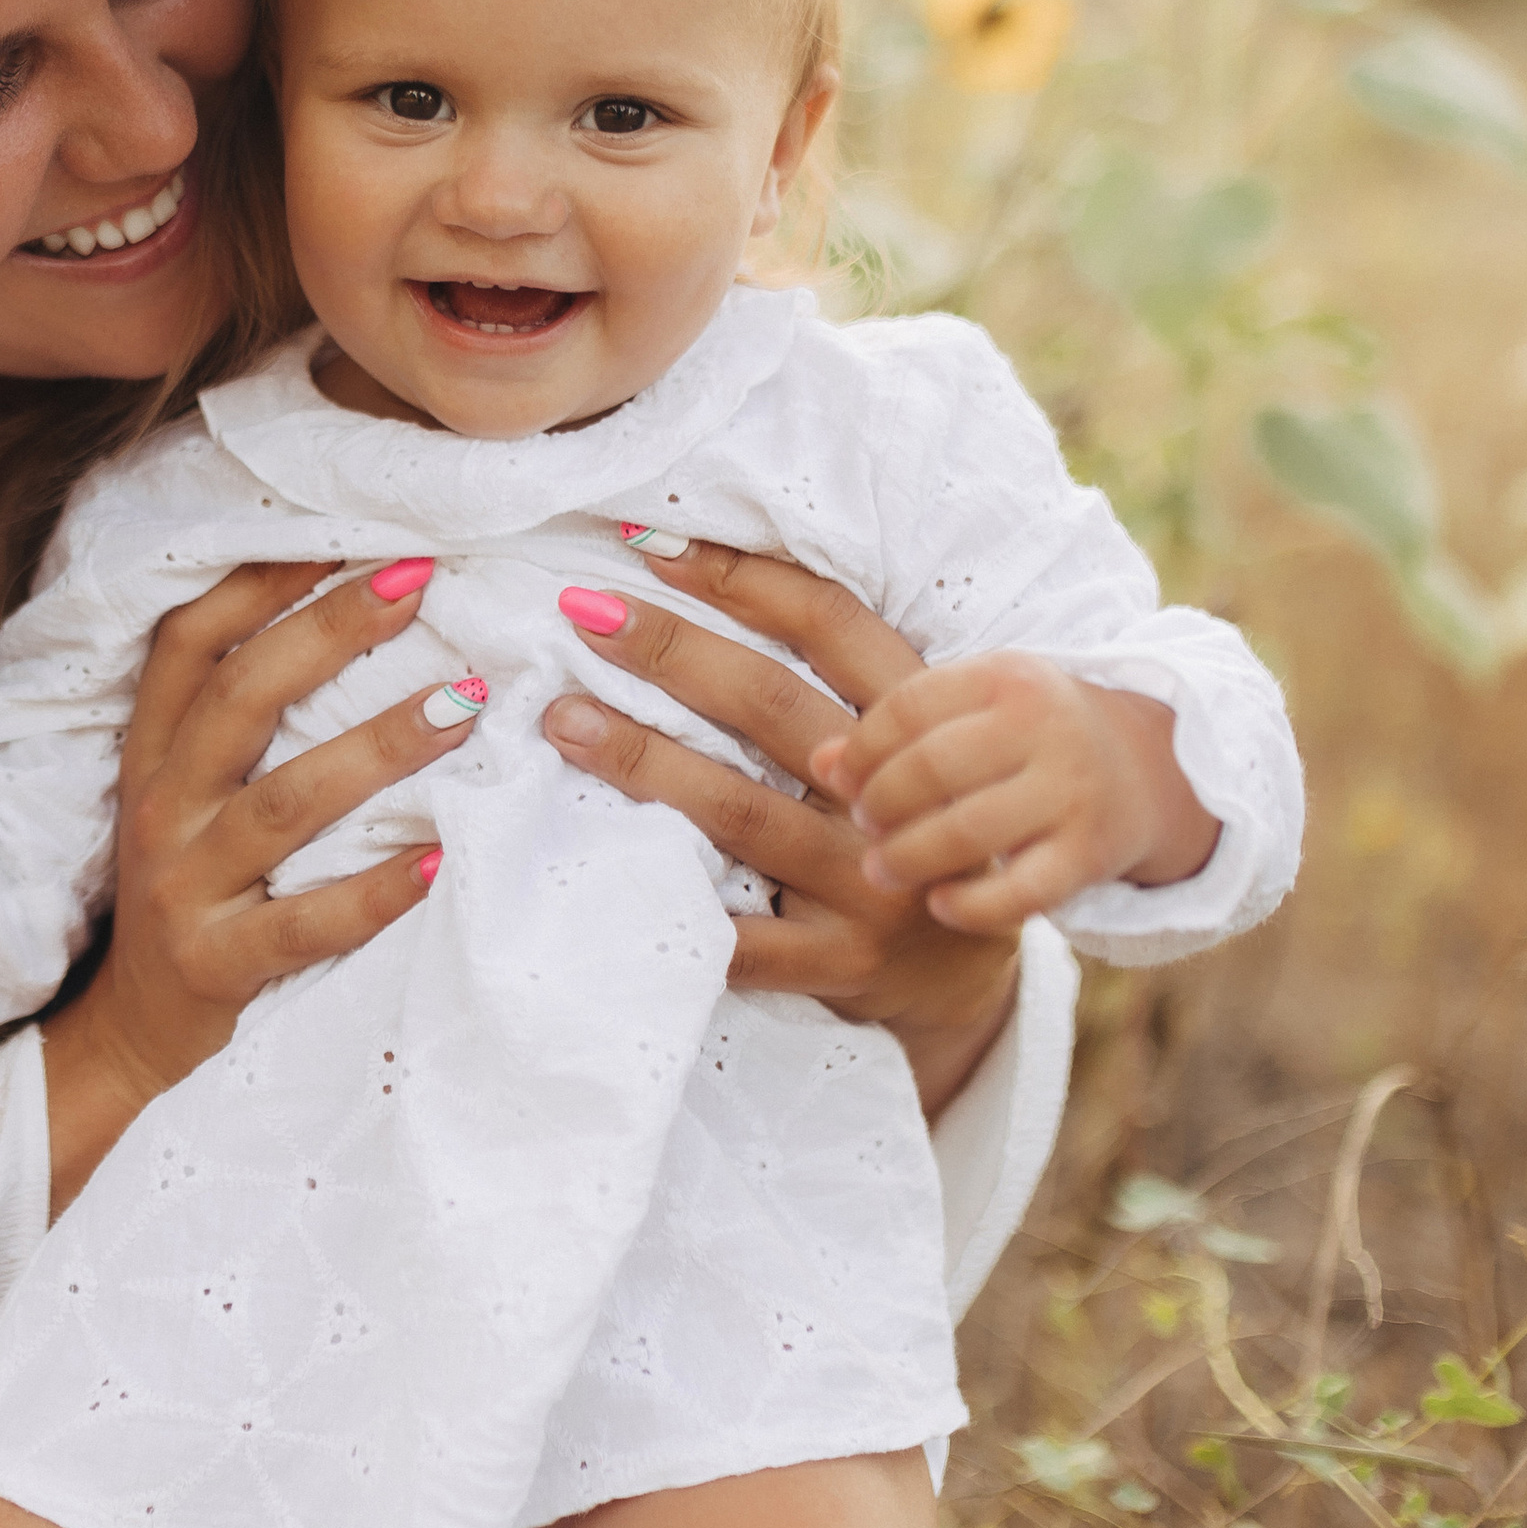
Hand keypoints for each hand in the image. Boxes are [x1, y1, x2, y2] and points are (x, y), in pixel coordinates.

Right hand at [41, 557, 474, 1205]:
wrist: (133, 1034)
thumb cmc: (191, 889)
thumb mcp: (187, 794)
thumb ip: (242, 719)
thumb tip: (356, 610)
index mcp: (152, 754)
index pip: (189, 642)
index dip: (261, 581)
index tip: (350, 532)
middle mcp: (160, 808)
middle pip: (238, 699)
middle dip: (328, 633)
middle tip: (421, 583)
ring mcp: (184, 889)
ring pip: (282, 804)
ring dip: (376, 748)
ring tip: (464, 705)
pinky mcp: (217, 965)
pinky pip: (303, 925)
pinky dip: (373, 893)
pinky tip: (439, 858)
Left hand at [540, 543, 1020, 1118]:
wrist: (964, 978)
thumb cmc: (905, 831)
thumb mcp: (899, 749)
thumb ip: (832, 688)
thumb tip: (693, 585)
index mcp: (917, 723)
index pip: (833, 627)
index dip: (746, 581)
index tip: (654, 549)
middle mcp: (895, 795)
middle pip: (773, 705)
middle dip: (672, 653)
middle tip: (585, 615)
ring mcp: (869, 882)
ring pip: (739, 811)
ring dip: (641, 760)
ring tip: (562, 721)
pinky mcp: (836, 961)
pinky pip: (739, 935)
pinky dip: (671, 901)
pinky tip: (596, 867)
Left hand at [807, 651, 1217, 930]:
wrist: (1146, 769)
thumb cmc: (1027, 736)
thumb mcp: (973, 708)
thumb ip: (898, 726)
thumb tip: (818, 760)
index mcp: (1005, 677)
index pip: (906, 707)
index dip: (860, 748)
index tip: (836, 776)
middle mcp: (1044, 726)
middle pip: (930, 768)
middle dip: (880, 804)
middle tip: (860, 826)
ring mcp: (1072, 791)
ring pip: (967, 833)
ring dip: (909, 857)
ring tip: (880, 870)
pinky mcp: (1090, 854)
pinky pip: (1019, 893)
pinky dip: (971, 906)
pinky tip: (939, 905)